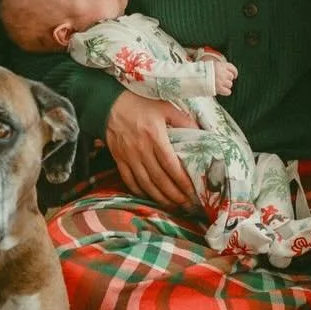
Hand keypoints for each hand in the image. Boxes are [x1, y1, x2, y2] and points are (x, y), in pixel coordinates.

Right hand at [105, 89, 198, 208]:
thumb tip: (201, 133)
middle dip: (174, 195)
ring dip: (160, 198)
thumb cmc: (139, 103)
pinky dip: (140, 192)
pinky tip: (150, 197)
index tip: (193, 191)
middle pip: (160, 179)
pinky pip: (129, 181)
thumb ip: (183, 120)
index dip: (183, 181)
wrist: (109, 103)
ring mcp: (129, 156)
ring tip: (173, 206)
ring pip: (146, 184)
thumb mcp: (164, 106)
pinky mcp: (119, 159)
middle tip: (187, 204)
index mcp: (155, 136)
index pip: (171, 165)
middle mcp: (142, 149)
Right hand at [203, 52, 238, 96]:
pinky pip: (228, 92)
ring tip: (220, 86)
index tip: (234, 75)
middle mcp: (222, 72)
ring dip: (226, 85)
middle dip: (227, 79)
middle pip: (231, 77)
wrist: (194, 78)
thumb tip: (226, 72)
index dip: (234, 72)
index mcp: (220, 65)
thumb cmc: (200, 72)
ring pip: (230, 84)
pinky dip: (226, 92)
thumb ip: (218, 68)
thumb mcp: (210, 65)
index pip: (232, 68)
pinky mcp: (219, 88)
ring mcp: (221, 80)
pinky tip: (223, 91)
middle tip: (222, 81)